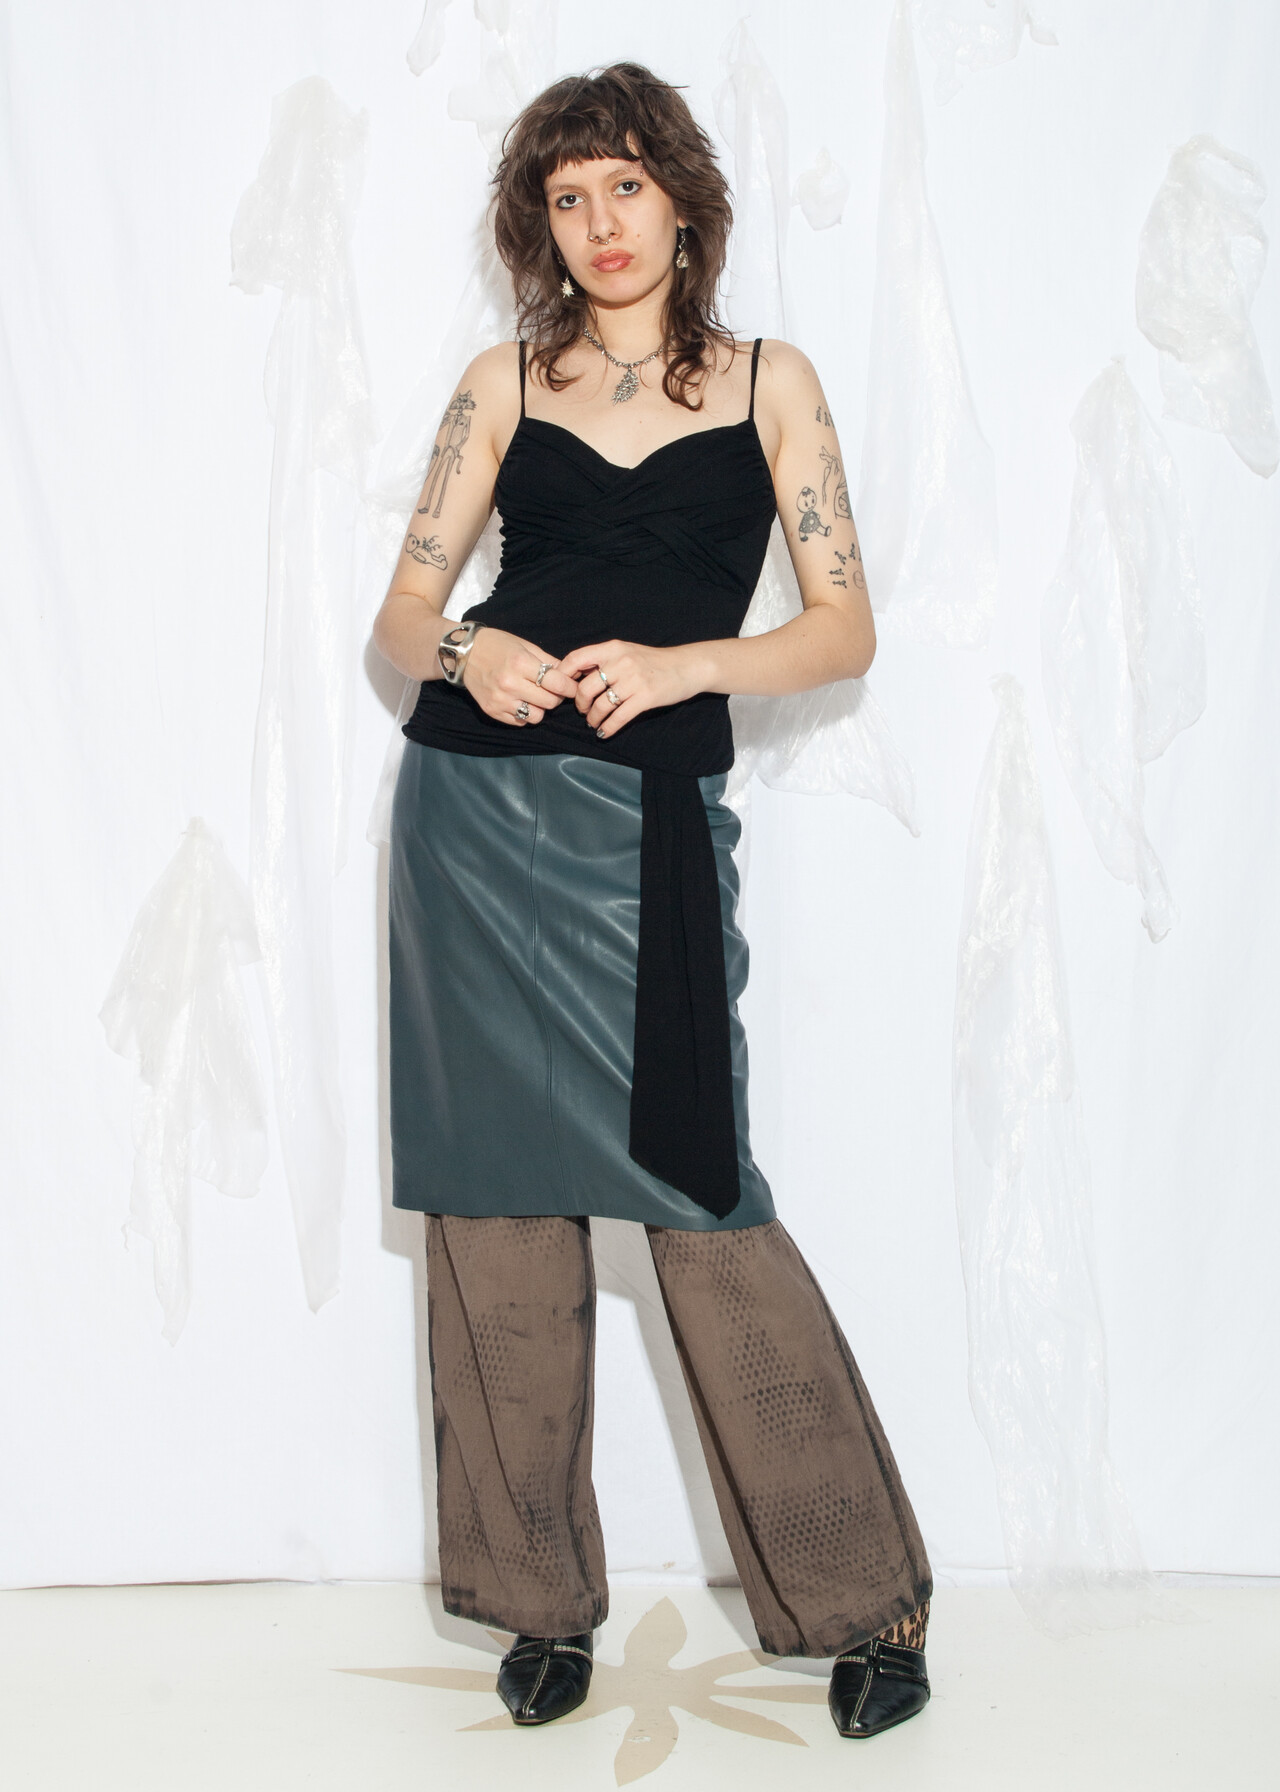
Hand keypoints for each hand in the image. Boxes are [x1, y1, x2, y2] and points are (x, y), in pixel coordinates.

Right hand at [458, 626, 578, 725]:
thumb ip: (548, 661)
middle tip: (553, 690)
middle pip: (550, 702)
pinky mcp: (492, 711)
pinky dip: (525, 714)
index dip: (570, 687)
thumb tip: (570, 674)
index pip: (557, 683)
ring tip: (535, 696)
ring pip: (536, 717)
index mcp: (520, 663)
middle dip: (556, 697)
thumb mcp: (524, 646)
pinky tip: (521, 701)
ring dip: (541, 708)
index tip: (572, 686)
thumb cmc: (496, 645)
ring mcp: (500, 700)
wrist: (463, 653)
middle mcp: (510, 684)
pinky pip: (520, 722)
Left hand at [557, 640, 705, 739]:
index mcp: (613, 648)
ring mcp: (633, 681)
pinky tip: (604, 732)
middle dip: (580, 704)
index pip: (576, 658)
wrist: (687, 666)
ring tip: (593, 722)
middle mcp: (620, 662)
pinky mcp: (645, 698)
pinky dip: (608, 727)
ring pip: (600, 705)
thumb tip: (576, 674)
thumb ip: (604, 660)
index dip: (563, 674)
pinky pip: (618, 717)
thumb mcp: (627, 651)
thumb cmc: (654, 661)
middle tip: (583, 710)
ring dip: (593, 718)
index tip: (562, 688)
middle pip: (585, 687)